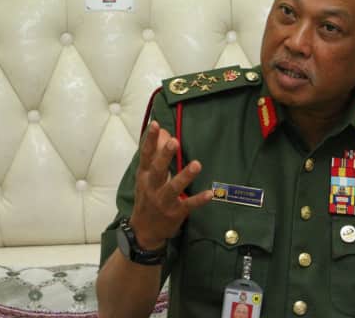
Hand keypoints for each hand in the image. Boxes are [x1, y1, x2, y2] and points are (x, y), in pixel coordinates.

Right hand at [129, 121, 212, 249]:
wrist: (144, 230)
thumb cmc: (147, 197)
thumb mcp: (146, 177)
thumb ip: (155, 155)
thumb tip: (163, 131)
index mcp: (144, 176)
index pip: (146, 155)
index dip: (150, 140)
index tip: (155, 125)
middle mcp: (152, 188)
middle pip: (158, 170)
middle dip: (165, 156)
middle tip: (175, 141)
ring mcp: (163, 201)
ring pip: (173, 188)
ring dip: (185, 176)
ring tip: (196, 164)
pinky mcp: (175, 213)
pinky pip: (188, 205)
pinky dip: (199, 199)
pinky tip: (210, 193)